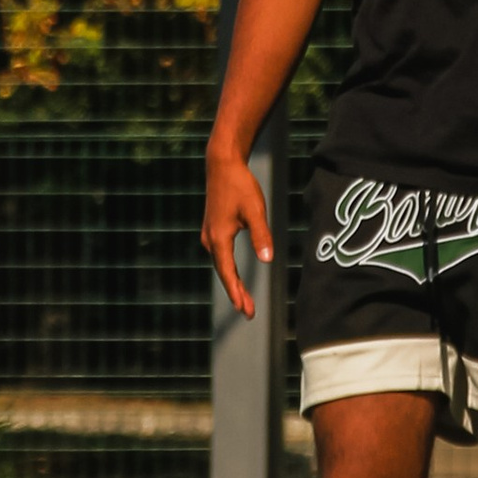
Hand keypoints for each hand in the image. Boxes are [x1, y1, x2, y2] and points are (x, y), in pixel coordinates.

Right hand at [202, 150, 274, 317]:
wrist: (222, 165)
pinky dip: (228, 271)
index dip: (236, 292)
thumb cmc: (240, 186)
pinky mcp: (213, 230)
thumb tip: (267, 259)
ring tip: (244, 301)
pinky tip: (235, 277)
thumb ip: (261, 235)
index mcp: (219, 238)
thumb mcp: (255, 211)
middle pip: (224, 273)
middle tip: (249, 312)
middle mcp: (210, 240)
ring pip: (222, 266)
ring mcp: (210, 235)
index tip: (244, 309)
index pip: (228, 272)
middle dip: (236, 293)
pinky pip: (221, 257)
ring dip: (232, 283)